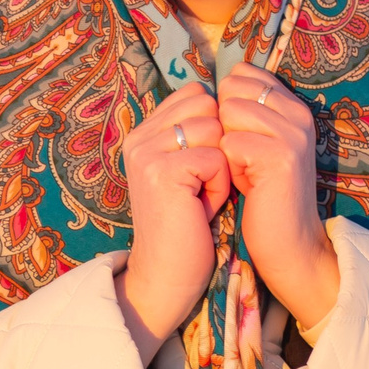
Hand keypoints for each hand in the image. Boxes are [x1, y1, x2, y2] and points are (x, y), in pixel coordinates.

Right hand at [115, 83, 230, 364]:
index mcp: (143, 132)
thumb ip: (196, 132)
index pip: (195, 94)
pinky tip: (201, 208)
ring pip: (215, 130)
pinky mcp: (161, 171)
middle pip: (208, 106)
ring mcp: (146, 152)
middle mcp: (138, 137)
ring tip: (200, 197)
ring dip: (220, 167)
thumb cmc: (188, 224)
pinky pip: (215, 157)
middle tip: (201, 183)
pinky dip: (219, 186)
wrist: (168, 274)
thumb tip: (230, 95)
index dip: (215, 127)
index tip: (200, 167)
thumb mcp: (190, 169)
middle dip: (219, 145)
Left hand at [218, 62, 338, 331]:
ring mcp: (293, 132)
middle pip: (231, 90)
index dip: (224, 104)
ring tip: (244, 171)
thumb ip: (239, 113)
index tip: (237, 138)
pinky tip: (247, 185)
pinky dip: (228, 166)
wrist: (287, 242)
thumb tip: (203, 88)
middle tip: (240, 158)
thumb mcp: (252, 144)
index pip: (241, 74)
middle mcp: (298, 113)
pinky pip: (229, 142)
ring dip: (224, 146)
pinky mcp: (282, 156)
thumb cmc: (260, 194)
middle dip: (222, 124)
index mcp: (291, 105)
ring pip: (228, 113)